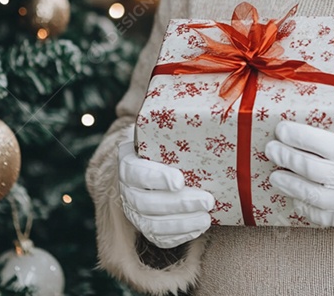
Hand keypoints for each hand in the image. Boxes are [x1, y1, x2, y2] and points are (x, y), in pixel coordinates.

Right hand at [118, 126, 215, 248]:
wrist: (152, 161)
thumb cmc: (165, 142)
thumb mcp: (163, 127)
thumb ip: (176, 119)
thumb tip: (205, 96)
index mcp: (128, 160)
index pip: (135, 173)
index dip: (156, 178)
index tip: (180, 180)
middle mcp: (126, 188)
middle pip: (145, 203)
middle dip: (178, 204)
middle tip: (207, 199)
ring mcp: (133, 210)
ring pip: (151, 224)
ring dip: (181, 223)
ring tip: (207, 216)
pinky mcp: (145, 226)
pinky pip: (158, 238)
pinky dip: (179, 236)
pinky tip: (198, 227)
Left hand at [264, 71, 333, 238]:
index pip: (318, 143)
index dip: (296, 136)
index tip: (281, 129)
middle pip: (308, 169)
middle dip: (286, 158)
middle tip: (270, 148)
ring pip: (311, 195)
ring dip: (290, 185)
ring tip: (275, 176)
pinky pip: (325, 217)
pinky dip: (308, 210)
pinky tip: (298, 202)